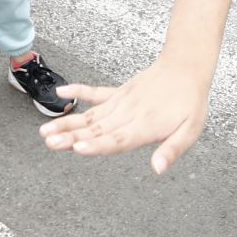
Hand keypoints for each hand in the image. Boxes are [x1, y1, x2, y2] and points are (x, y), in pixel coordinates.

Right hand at [39, 57, 210, 174]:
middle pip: (96, 129)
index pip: (117, 139)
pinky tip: (61, 93)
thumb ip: (172, 150)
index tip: (77, 147)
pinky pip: (95, 92)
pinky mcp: (119, 92)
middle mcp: (128, 114)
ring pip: (90, 115)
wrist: (186, 67)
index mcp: (144, 127)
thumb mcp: (191, 130)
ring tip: (45, 131)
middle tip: (49, 142)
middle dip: (70, 137)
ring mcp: (121, 102)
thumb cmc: (190, 101)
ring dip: (67, 123)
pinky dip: (78, 91)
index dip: (97, 145)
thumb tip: (158, 169)